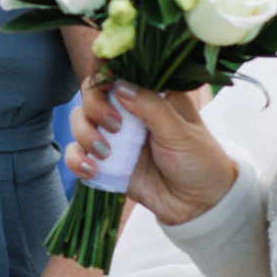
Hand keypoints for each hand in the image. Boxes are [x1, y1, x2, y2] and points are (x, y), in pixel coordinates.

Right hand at [66, 77, 237, 226]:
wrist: (199, 205)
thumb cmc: (199, 161)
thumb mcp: (180, 132)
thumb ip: (151, 107)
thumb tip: (119, 86)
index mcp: (150, 95)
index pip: (118, 71)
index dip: (105, 74)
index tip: (108, 87)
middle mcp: (128, 111)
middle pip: (91, 93)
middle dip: (94, 107)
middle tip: (114, 126)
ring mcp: (114, 137)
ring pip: (79, 121)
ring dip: (84, 134)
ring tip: (104, 154)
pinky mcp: (105, 162)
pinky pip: (77, 154)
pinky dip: (77, 159)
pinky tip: (91, 170)